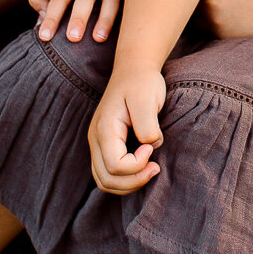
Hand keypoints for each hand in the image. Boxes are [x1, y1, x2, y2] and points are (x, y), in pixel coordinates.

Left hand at [31, 0, 134, 43]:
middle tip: (73, 38)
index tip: (45, 37)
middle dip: (79, 17)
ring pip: (110, 0)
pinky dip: (127, 16)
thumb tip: (41, 23)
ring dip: (105, 20)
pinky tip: (125, 33)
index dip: (51, 17)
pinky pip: (128, 2)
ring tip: (98, 38)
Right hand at [88, 68, 166, 193]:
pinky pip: (108, 174)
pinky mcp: (104, 146)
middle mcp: (96, 139)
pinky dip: (124, 179)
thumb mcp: (147, 99)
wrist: (134, 69)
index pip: (115, 166)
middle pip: (106, 180)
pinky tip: (143, 167)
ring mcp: (97, 144)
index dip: (137, 165)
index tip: (152, 146)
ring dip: (128, 184)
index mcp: (104, 128)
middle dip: (134, 181)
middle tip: (156, 168)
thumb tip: (151, 146)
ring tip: (151, 169)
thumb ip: (148, 126)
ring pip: (105, 181)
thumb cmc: (142, 82)